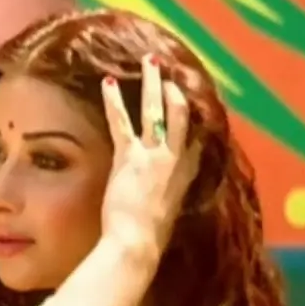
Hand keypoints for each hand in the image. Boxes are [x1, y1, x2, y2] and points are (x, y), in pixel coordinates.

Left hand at [97, 55, 201, 258]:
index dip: (197, 122)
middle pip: (181, 116)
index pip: (197, 142)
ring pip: (157, 110)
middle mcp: (174, 161)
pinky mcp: (130, 157)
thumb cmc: (147, 242)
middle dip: (175, 91)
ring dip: (153, 83)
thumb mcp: (166, 220)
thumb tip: (161, 210)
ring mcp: (154, 156)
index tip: (196, 105)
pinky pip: (121, 121)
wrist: (137, 245)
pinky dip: (114, 100)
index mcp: (185, 178)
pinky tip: (107, 81)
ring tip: (150, 61)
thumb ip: (167, 204)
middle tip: (171, 73)